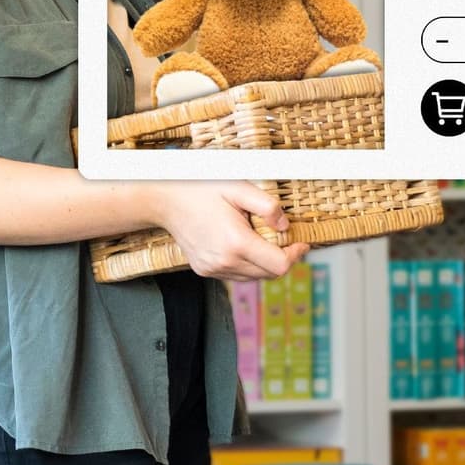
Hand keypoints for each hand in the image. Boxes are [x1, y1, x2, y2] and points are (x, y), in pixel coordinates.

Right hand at [151, 182, 308, 280]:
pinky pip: (237, 275)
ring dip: (264, 262)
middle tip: (281, 238)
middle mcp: (224, 261)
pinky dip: (246, 264)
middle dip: (281, 258)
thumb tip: (285, 226)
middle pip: (269, 274)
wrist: (165, 201)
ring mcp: (213, 269)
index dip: (295, 255)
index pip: (279, 266)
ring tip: (257, 238)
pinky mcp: (205, 270)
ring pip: (254, 277)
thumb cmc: (200, 189)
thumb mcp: (238, 187)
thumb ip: (267, 206)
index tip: (300, 243)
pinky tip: (240, 244)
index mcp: (236, 243)